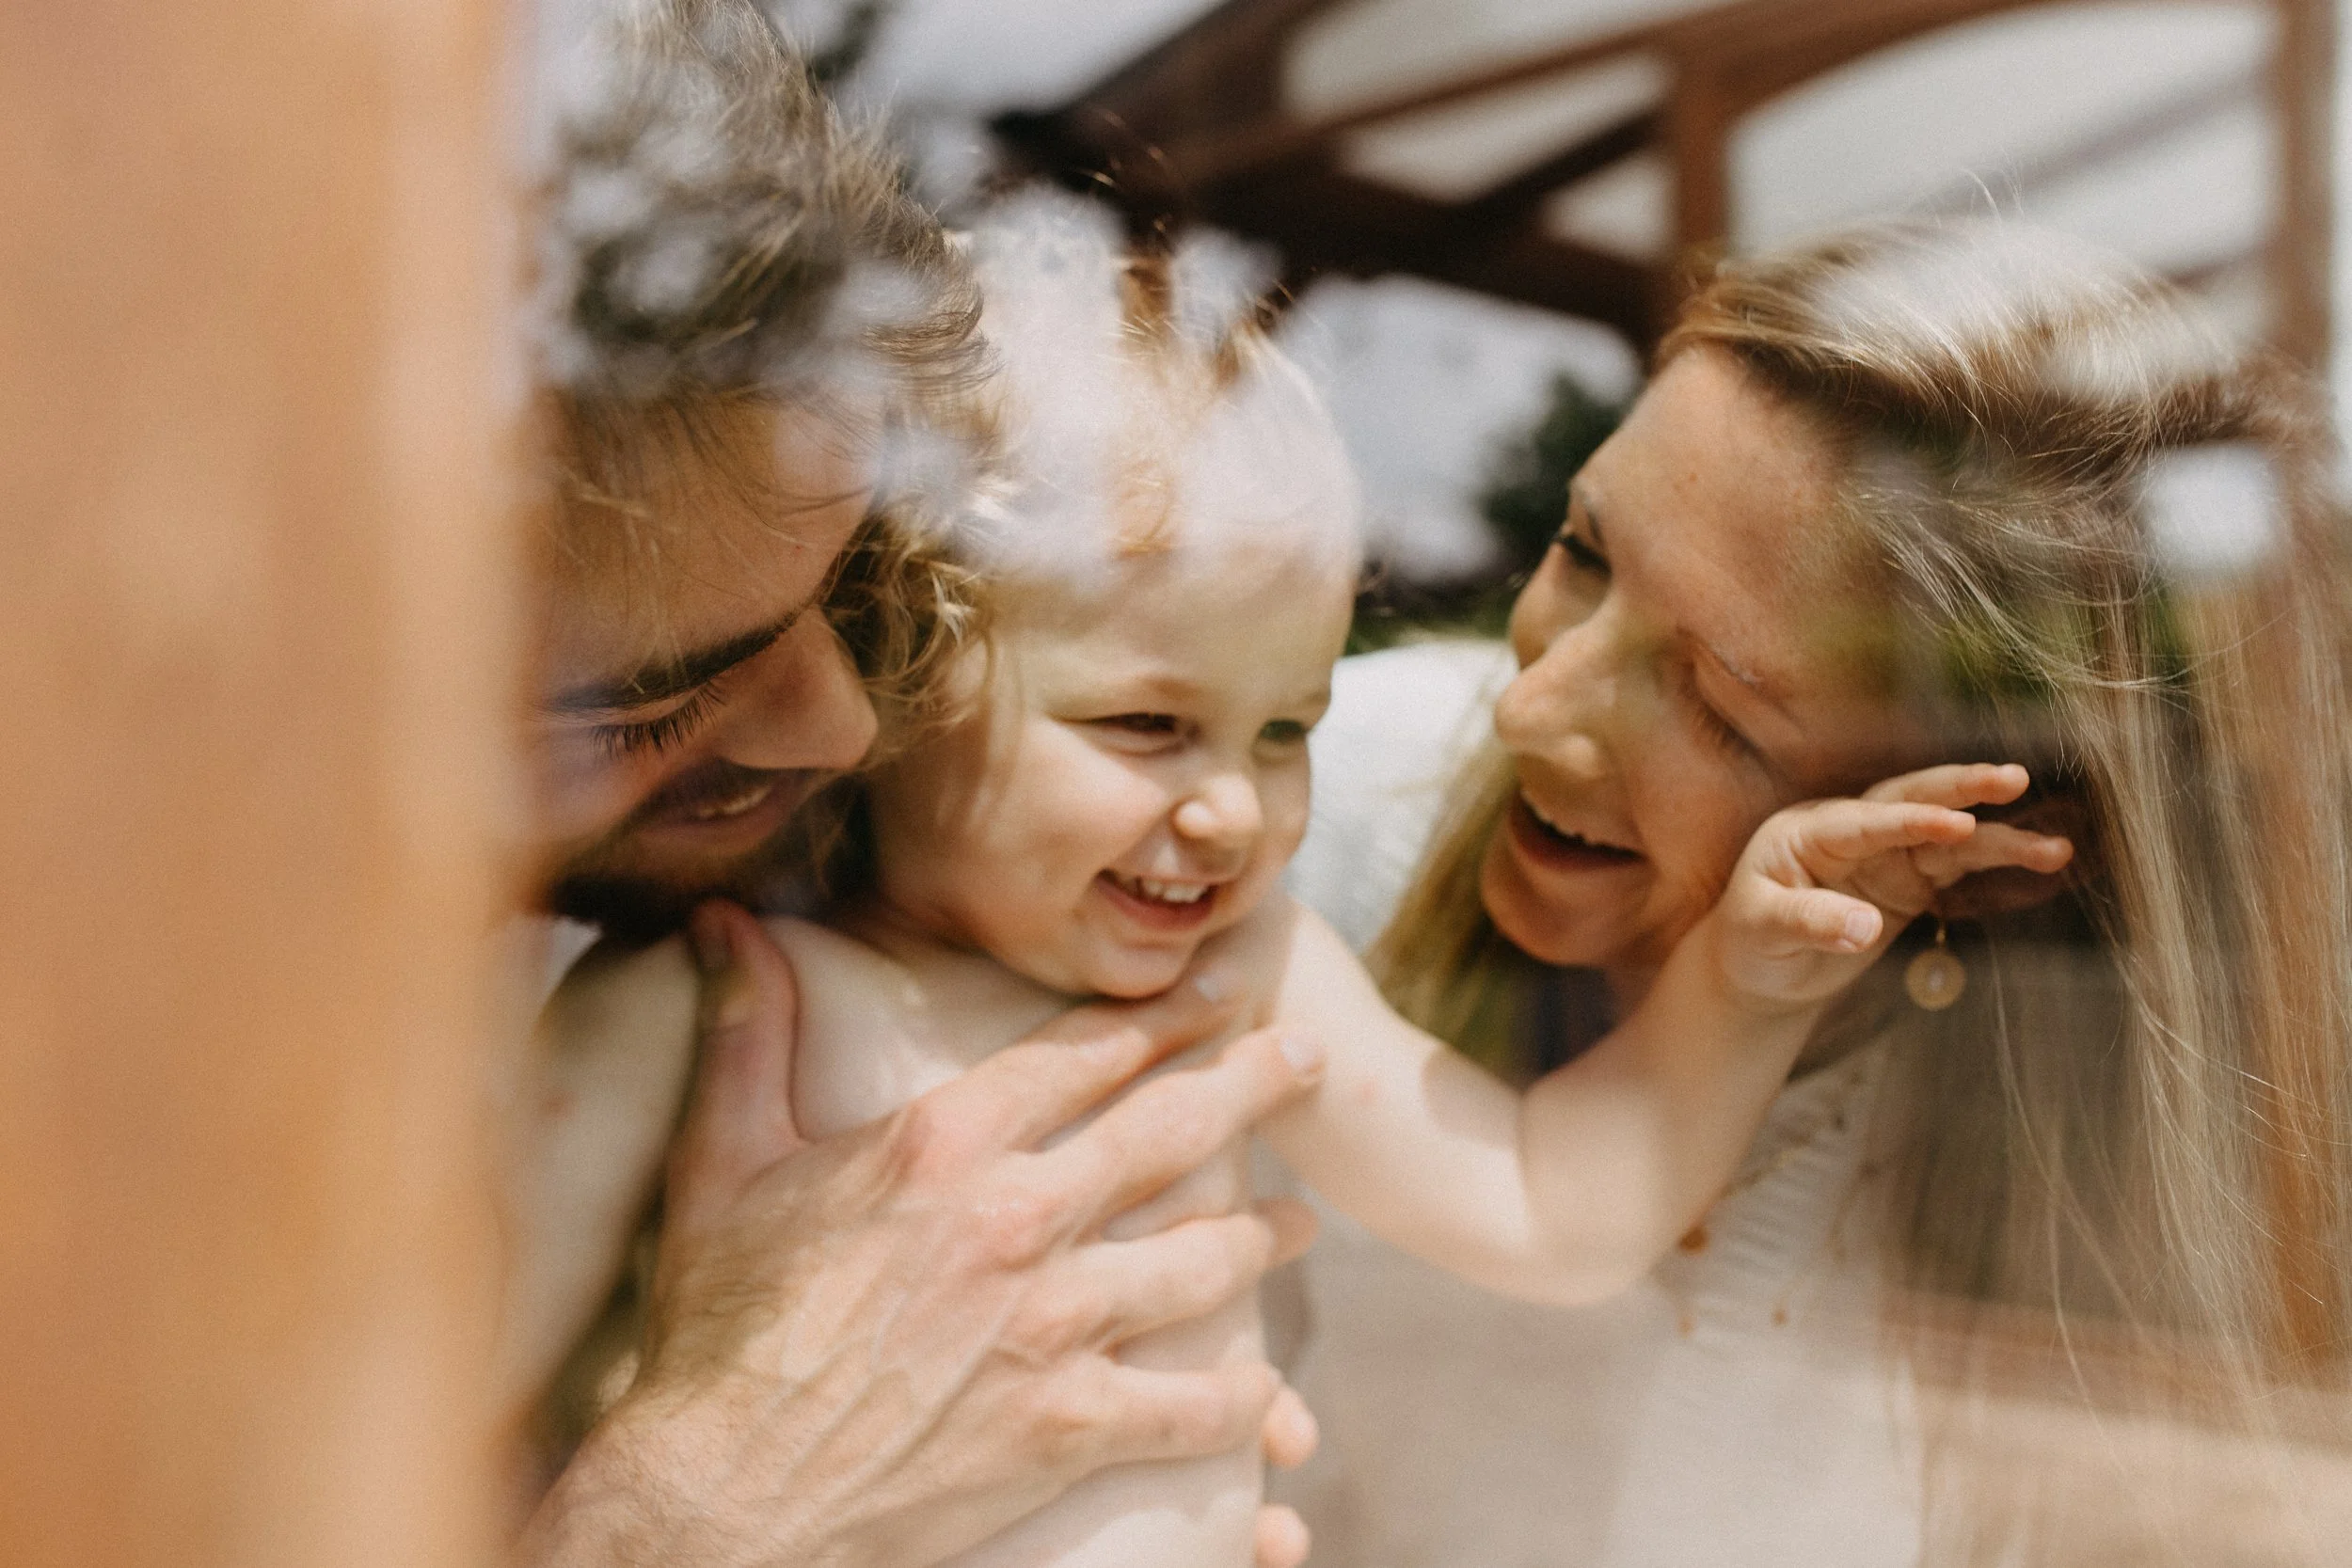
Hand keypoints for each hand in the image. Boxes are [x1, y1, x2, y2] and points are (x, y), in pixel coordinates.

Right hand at [521, 901, 1326, 1567]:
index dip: (1163, 1016)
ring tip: (1299, 1223)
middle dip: (1252, 1084)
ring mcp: (1052, 1323)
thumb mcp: (721, 1163)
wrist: (724, 1492)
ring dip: (1262, 1239)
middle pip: (1172, 1131)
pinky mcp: (1068, 1425)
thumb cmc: (718, 1328)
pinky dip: (1242, 1399)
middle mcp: (1016, 1216)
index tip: (1218, 991)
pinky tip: (1266, 1390)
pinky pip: (1193, 1405)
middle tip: (1306, 1058)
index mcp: (943, 1142)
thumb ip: (745, 1034)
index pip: (1084, 1053)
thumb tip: (721, 918)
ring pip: (1201, 1261)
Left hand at [1711, 763, 2073, 1010]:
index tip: (1957, 822)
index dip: (1911, 821)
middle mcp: (1851, 831)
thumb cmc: (1750, 941)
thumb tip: (1865, 928)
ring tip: (2054, 846)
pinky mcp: (1908, 880)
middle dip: (1962, 789)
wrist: (1758, 967)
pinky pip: (1957, 866)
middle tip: (2013, 779)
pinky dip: (1996, 863)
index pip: (1865, 822)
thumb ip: (1810, 923)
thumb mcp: (1762, 931)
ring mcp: (1884, 854)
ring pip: (1947, 838)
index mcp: (1808, 831)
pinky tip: (2042, 859)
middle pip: (1911, 800)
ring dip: (1999, 837)